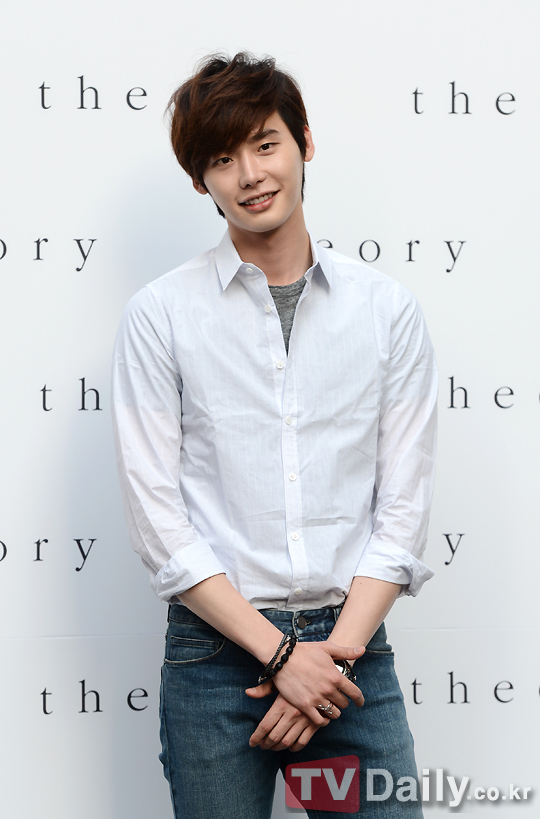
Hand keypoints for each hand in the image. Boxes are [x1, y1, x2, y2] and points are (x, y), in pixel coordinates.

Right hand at [247, 640, 364, 726]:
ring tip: (329, 707)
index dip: (360, 700)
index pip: (355, 693)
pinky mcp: (304, 705)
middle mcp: (328, 689)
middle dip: (342, 702)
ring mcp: (316, 698)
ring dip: (333, 711)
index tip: (359, 703)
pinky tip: (321, 715)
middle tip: (337, 699)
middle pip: (344, 704)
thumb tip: (362, 650)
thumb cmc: (305, 651)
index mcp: (335, 676)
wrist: (282, 657)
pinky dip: (322, 720)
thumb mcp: (327, 648)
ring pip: (333, 713)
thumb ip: (346, 651)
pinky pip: (319, 721)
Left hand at [247, 686, 331, 750]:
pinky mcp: (314, 724)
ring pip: (287, 742)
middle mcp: (292, 714)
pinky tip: (289, 745)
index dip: (256, 737)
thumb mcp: (280, 680)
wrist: (321, 678)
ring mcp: (304, 720)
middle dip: (265, 744)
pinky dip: (294, 747)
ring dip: (278, 747)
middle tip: (262, 745)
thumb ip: (264, 689)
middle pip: (274, 737)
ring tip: (273, 746)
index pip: (265, 726)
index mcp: (281, 704)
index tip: (252, 742)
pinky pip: (302, 742)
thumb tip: (248, 693)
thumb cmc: (297, 678)